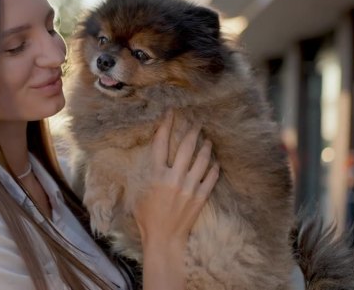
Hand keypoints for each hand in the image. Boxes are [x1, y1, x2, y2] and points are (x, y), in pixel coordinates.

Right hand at [134, 110, 218, 250]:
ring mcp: (189, 188)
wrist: (164, 239)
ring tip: (208, 140)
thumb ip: (143, 174)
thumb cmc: (147, 217)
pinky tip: (215, 162)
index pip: (160, 144)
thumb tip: (147, 158)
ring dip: (206, 147)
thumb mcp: (138, 193)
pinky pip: (211, 178)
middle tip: (196, 122)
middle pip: (185, 148)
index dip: (165, 126)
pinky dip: (214, 168)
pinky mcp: (200, 198)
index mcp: (156, 176)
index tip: (170, 114)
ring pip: (202, 160)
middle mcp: (174, 179)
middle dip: (192, 132)